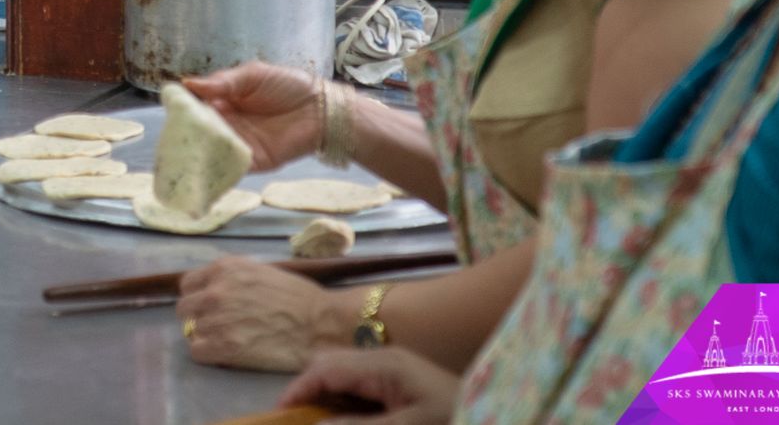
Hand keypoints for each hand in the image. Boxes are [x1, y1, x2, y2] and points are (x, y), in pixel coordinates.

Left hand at [176, 257, 346, 372]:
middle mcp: (214, 291)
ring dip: (206, 337)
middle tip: (217, 327)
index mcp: (224, 269)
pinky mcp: (224, 346)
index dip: (197, 298)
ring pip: (191, 332)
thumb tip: (213, 289)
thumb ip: (232, 278)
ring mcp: (217, 319)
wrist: (319, 323)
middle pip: (184, 309)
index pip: (187, 285)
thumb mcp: (259, 271)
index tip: (207, 308)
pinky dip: (209, 355)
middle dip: (197, 318)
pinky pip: (197, 352)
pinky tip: (227, 353)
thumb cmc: (297, 297)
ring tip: (228, 341)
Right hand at [180, 62, 328, 169]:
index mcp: (224, 100)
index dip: (182, 109)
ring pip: (210, 151)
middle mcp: (227, 123)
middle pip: (199, 131)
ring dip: (196, 155)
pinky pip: (229, 168)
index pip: (196, 106)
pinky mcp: (251, 162)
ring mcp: (238, 144)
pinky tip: (201, 172)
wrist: (321, 109)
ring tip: (177, 160)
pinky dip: (215, 170)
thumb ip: (222, 82)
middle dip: (184, 135)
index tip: (169, 111)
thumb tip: (188, 83)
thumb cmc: (288, 85)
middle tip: (168, 139)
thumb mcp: (252, 75)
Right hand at [277, 348, 459, 424]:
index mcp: (384, 364)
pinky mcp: (400, 384)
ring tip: (315, 420)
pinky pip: (360, 388)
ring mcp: (392, 370)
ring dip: (326, 399)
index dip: (298, 390)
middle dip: (308, 392)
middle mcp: (384, 360)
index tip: (278, 415)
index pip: (326, 369)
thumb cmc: (455, 419)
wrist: (500, 416)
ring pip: (342, 377)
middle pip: (329, 365)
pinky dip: (345, 404)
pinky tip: (345, 420)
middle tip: (295, 420)